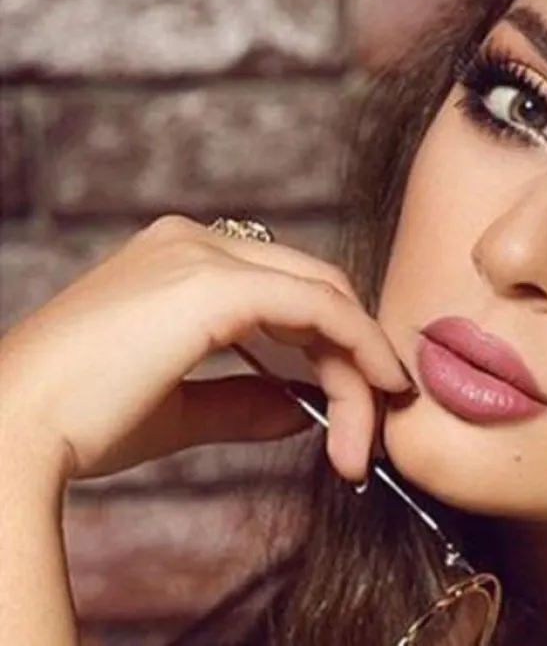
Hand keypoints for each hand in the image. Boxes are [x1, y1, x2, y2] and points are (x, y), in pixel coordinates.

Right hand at [0, 215, 408, 487]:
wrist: (13, 434)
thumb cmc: (75, 423)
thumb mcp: (176, 407)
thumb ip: (243, 400)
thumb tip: (301, 411)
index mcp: (177, 258)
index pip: (284, 291)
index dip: (333, 343)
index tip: (360, 402)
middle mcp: (193, 241)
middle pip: (313, 290)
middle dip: (355, 359)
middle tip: (373, 429)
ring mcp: (202, 255)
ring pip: (323, 300)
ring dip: (358, 369)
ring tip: (365, 440)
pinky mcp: (214, 284)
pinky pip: (318, 308)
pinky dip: (358, 347)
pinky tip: (375, 392)